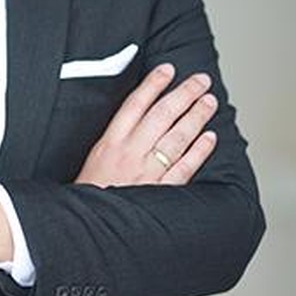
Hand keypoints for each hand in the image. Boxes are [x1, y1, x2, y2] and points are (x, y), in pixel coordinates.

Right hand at [74, 64, 217, 187]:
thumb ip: (117, 136)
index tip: (168, 69)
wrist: (86, 225)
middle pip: (162, 115)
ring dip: (196, 117)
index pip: (135, 104)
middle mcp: (130, 152)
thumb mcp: (95, 156)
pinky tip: (210, 137)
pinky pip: (184, 167)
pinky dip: (199, 151)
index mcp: (111, 141)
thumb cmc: (91, 191)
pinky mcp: (160, 191)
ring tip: (209, 101)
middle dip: (184, 94)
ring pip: (177, 137)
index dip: (153, 84)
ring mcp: (147, 172)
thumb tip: (140, 112)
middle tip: (200, 80)